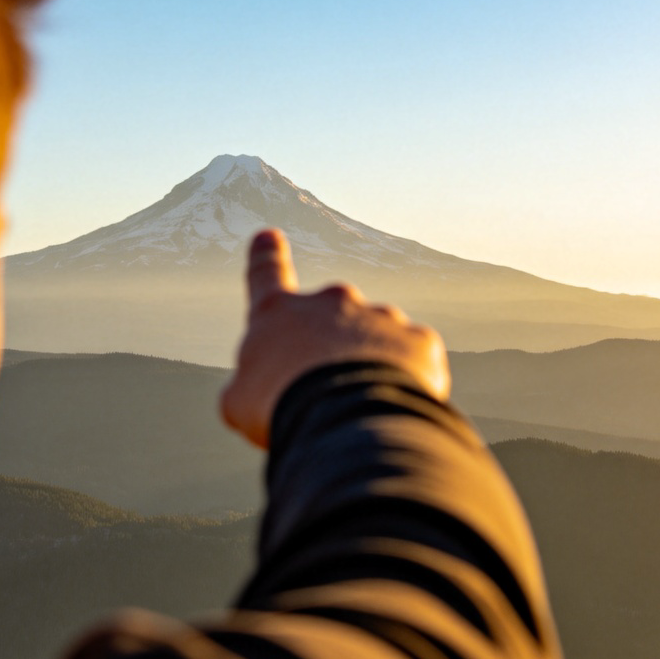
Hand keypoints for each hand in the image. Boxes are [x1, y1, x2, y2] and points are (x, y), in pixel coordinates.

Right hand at [219, 229, 450, 448]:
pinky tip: (394, 410)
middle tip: (326, 394)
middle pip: (331, 321)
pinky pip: (413, 361)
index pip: (266, 274)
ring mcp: (379, 317)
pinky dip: (407, 383)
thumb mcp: (241, 400)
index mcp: (279, 312)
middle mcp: (331, 302)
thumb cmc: (282, 408)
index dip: (266, 256)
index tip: (268, 237)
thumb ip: (253, 382)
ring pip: (375, 342)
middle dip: (331, 350)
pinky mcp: (418, 340)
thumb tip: (266, 386)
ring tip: (361, 410)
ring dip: (369, 369)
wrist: (346, 421)